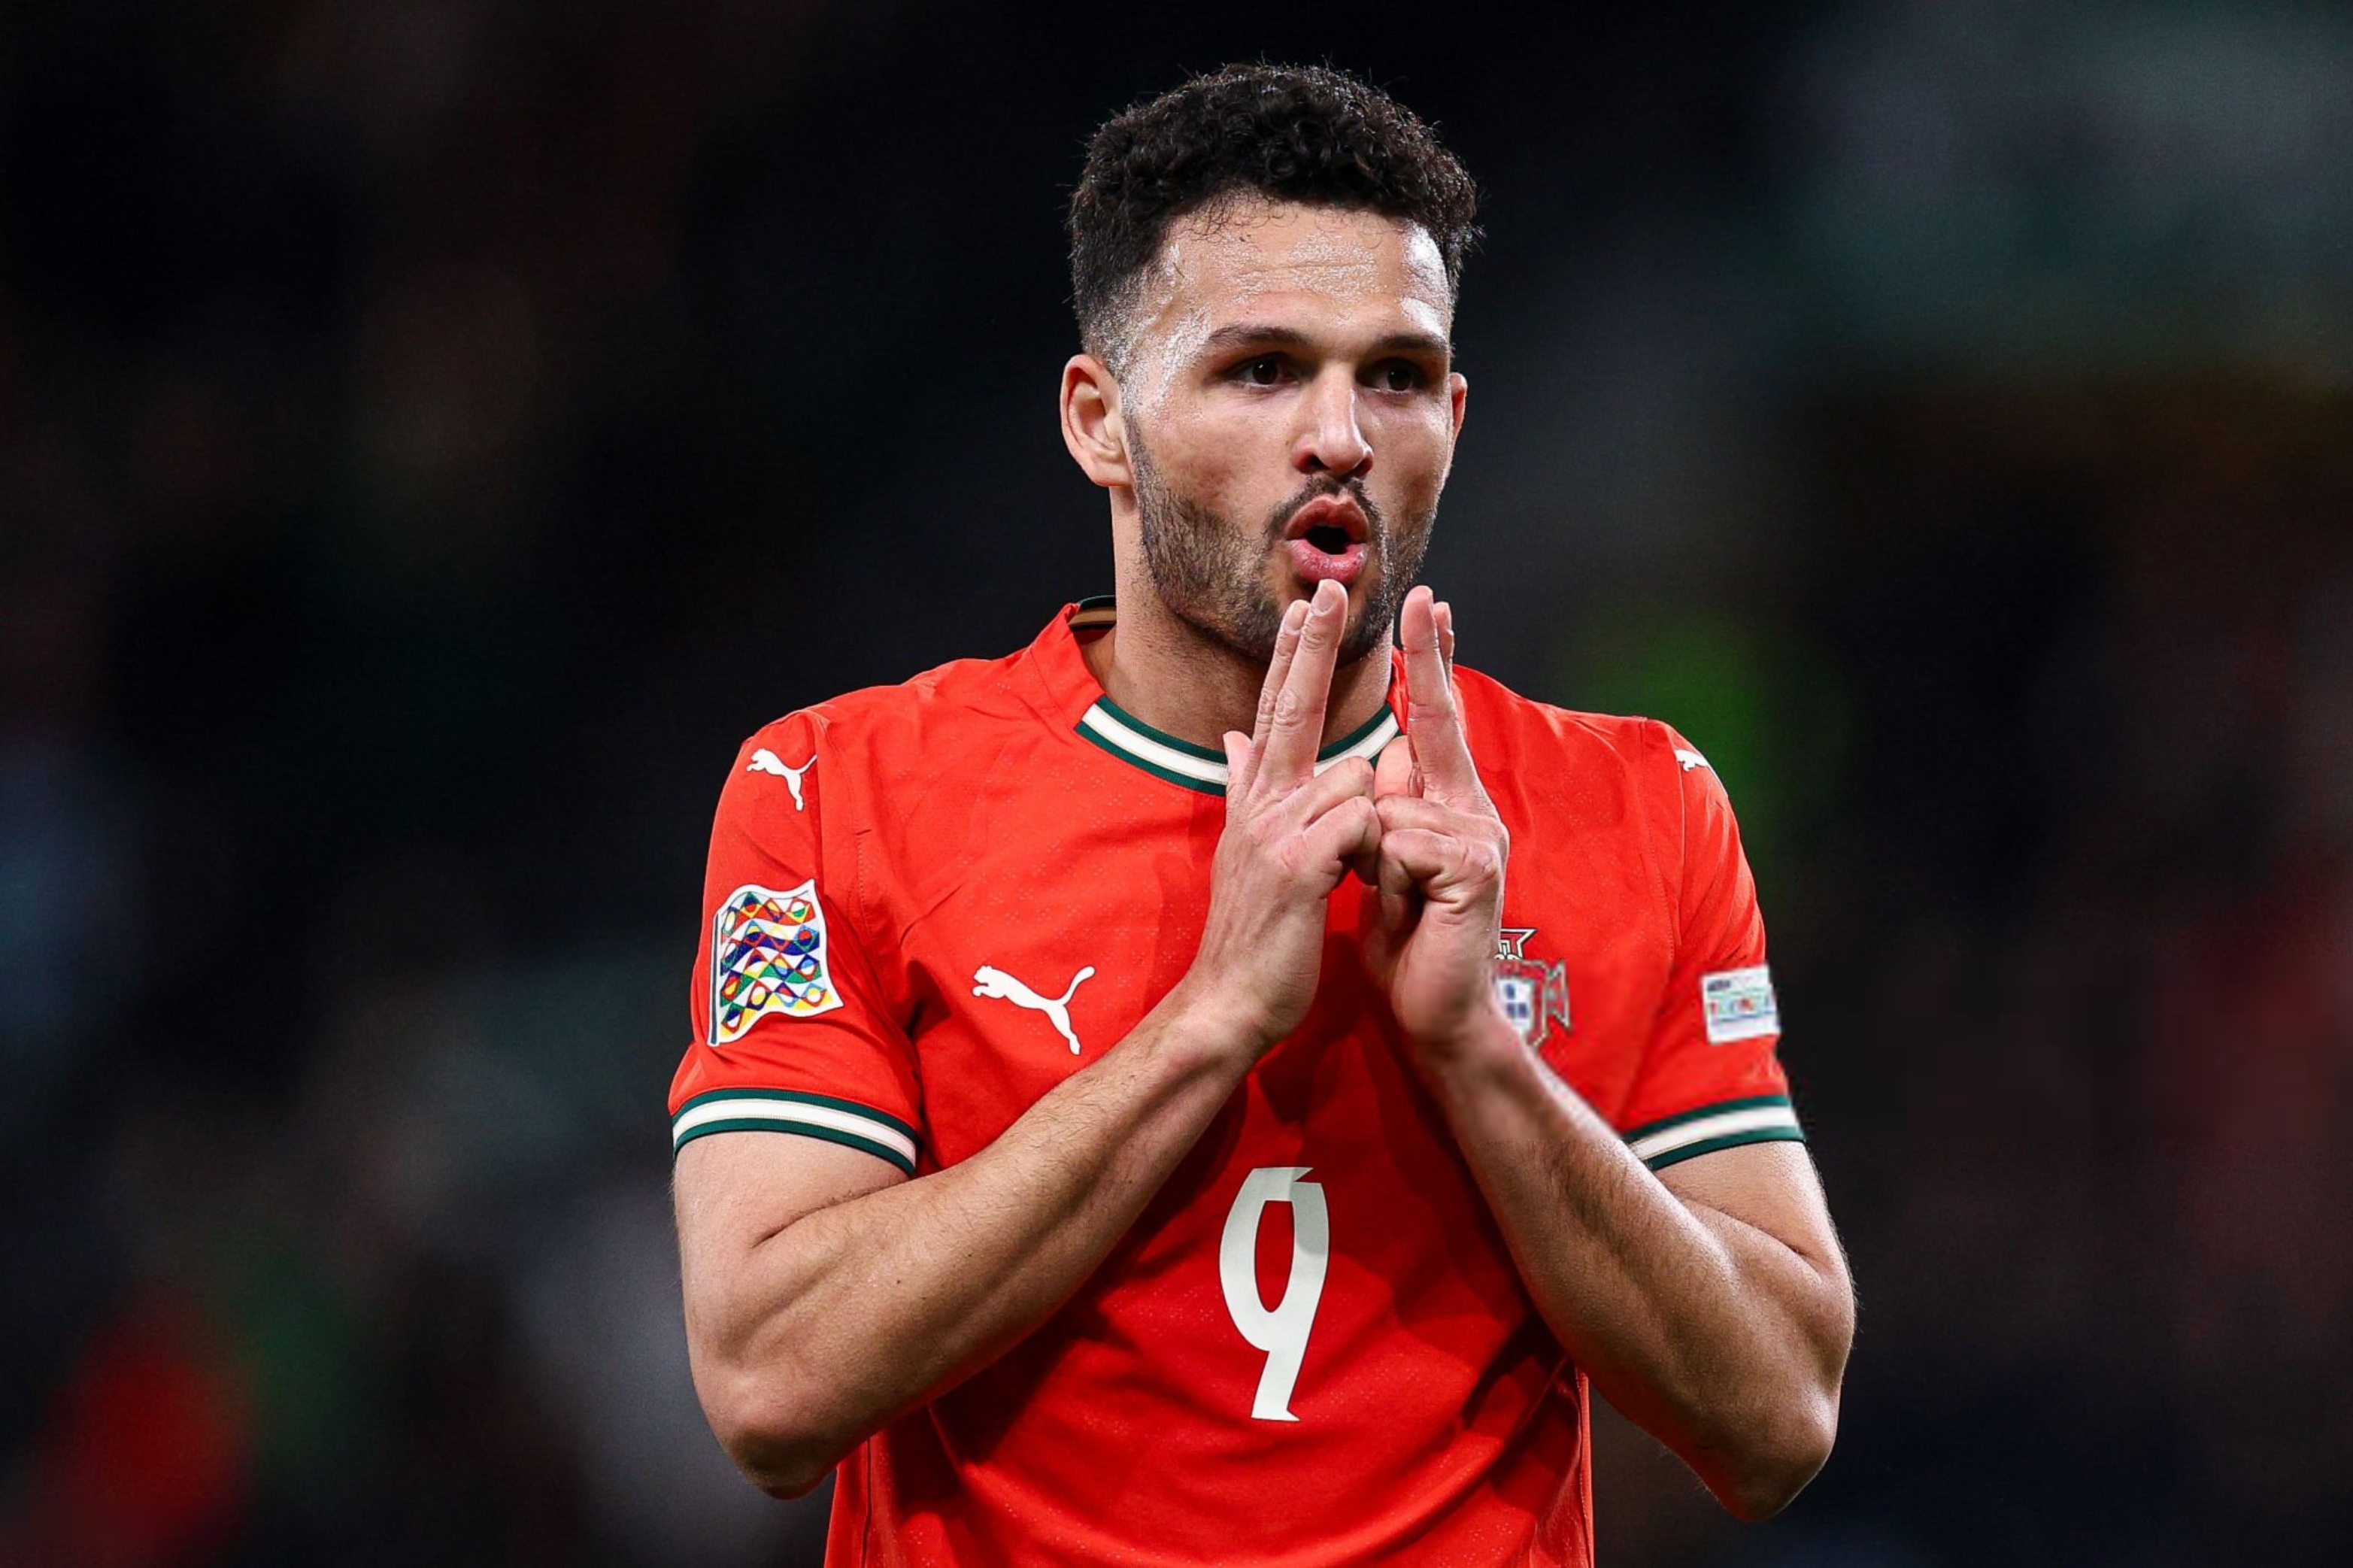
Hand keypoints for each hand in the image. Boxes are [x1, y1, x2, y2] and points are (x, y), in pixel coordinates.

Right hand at [1176, 579, 1381, 1055]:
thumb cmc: (1254, 931)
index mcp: (1257, 797)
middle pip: (1293, 708)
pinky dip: (1369, 847)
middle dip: (1312, 646)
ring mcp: (1276, 830)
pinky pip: (1360, 822)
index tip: (1308, 604)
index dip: (1293, 655)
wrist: (1230, 1001)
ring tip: (1337, 873)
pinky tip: (1345, 880)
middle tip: (1329, 588)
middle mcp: (1261, 802)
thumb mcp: (1246, 850)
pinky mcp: (1299, 864)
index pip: (1276, 709)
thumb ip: (1243, 787)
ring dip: (1366, 818)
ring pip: (1354, 777)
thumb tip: (1231, 738)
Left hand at [1362, 587, 1514, 1064]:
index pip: (1436, 719)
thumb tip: (1352, 755)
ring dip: (1375, 851)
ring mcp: (1479, 837)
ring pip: (1395, 799)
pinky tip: (1407, 906)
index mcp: (1444, 803)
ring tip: (1393, 895)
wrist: (1432, 1009)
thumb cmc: (1406, 937)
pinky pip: (1402, 839)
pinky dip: (1388, 873)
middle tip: (1425, 595)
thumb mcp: (1374, 862)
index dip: (1433, 661)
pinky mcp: (1474, 870)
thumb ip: (1366, 808)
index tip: (1429, 602)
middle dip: (1432, 660)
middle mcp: (1471, 809)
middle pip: (1439, 724)